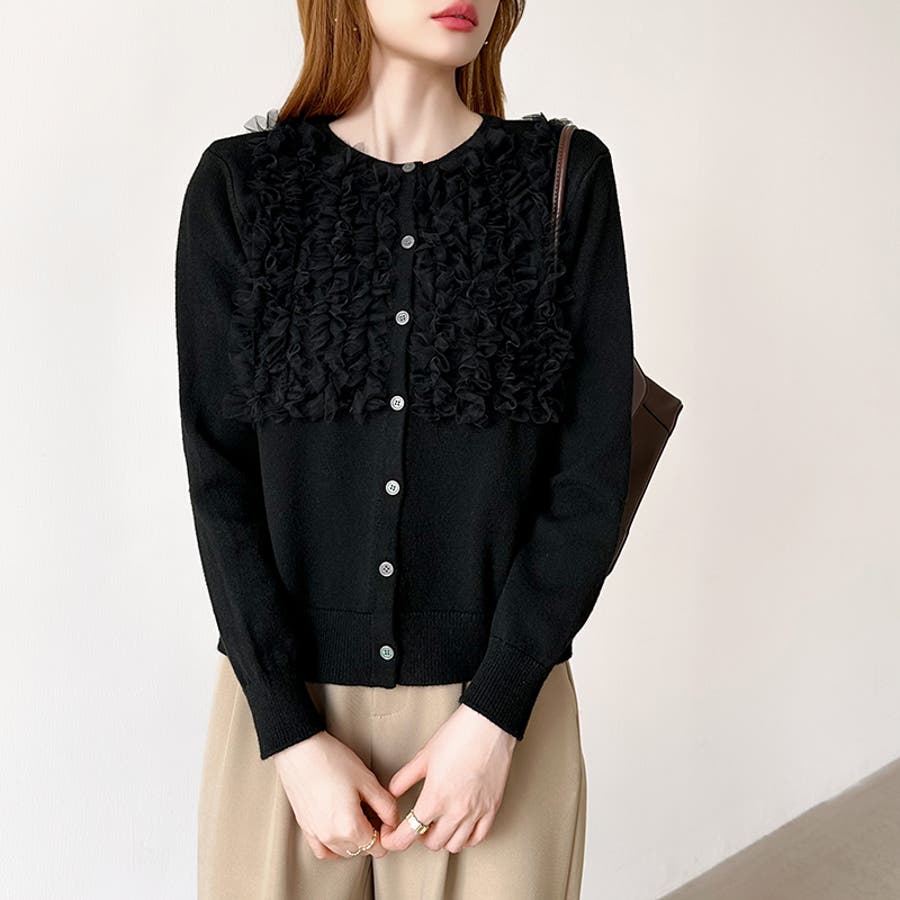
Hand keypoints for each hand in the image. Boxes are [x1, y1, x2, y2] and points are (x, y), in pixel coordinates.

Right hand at [273, 730, 399, 859]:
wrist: (300, 750)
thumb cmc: (333, 760)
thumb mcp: (368, 780)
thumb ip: (386, 806)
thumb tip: (393, 822)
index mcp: (350, 827)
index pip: (377, 847)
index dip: (386, 832)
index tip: (385, 815)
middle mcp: (332, 837)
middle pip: (361, 850)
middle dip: (371, 835)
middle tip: (372, 809)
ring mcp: (316, 835)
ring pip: (343, 852)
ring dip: (354, 840)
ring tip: (356, 813)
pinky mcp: (305, 828)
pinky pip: (323, 850)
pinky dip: (335, 846)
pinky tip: (340, 830)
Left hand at [379, 704, 515, 853]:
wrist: (489, 725)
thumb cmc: (458, 735)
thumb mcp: (424, 756)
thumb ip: (404, 778)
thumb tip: (391, 792)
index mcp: (435, 797)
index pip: (409, 834)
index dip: (394, 841)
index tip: (390, 837)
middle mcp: (456, 810)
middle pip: (432, 843)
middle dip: (419, 836)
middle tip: (417, 823)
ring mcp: (476, 812)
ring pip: (455, 845)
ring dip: (443, 838)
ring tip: (439, 824)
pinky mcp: (493, 808)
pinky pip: (478, 838)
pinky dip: (466, 837)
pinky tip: (460, 825)